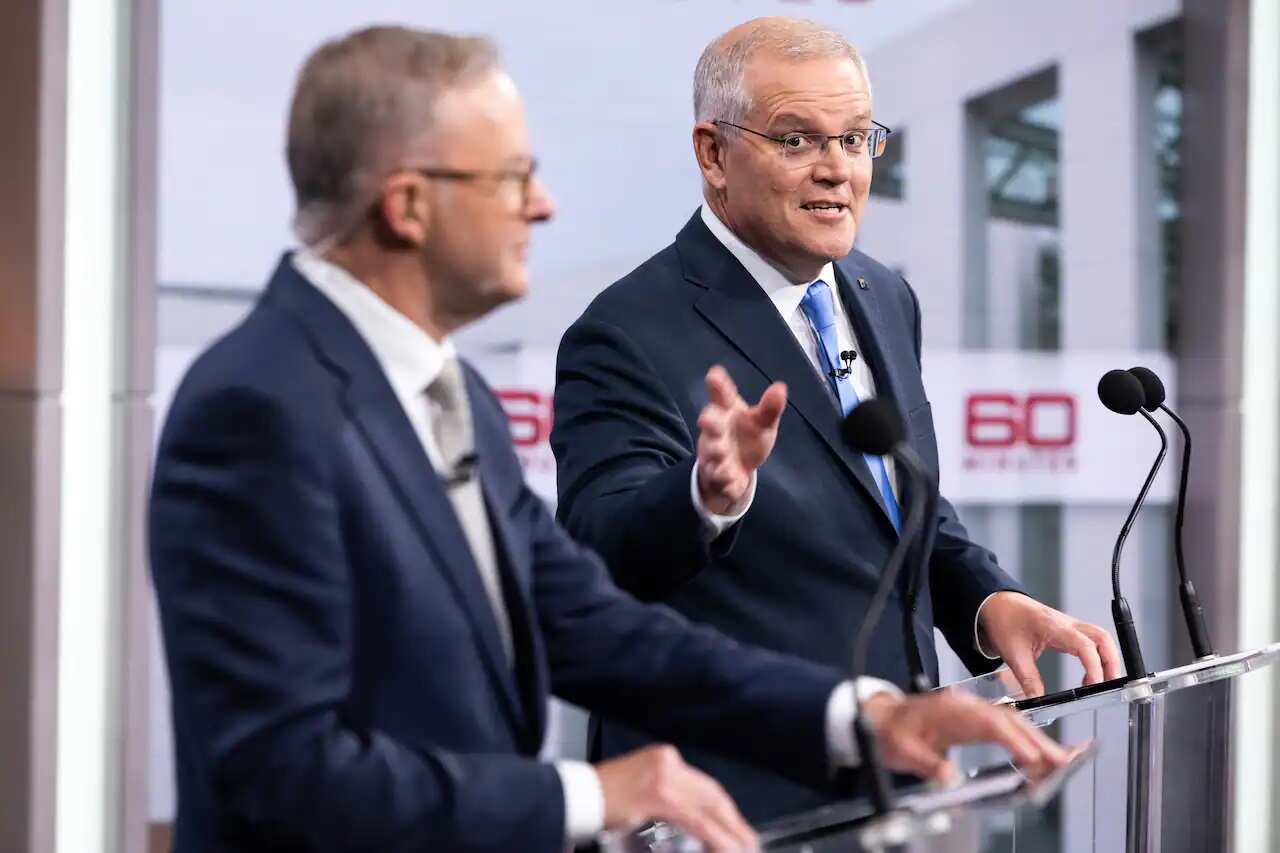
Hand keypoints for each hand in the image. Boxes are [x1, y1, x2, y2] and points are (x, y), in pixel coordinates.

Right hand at [596, 744, 757, 851]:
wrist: (572, 797)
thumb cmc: (598, 799)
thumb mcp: (637, 790)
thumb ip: (663, 797)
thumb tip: (687, 817)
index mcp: (663, 759)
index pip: (704, 786)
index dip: (724, 809)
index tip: (736, 826)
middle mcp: (667, 762)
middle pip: (713, 794)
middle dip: (734, 821)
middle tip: (749, 841)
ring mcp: (663, 777)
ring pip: (709, 808)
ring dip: (730, 832)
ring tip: (744, 848)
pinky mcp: (658, 796)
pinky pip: (696, 821)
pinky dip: (714, 837)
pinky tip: (725, 848)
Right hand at [696, 366, 786, 514]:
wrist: (737, 472)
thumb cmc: (748, 439)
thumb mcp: (762, 423)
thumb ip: (769, 408)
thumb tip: (780, 387)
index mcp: (726, 413)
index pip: (722, 397)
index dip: (718, 385)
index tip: (715, 374)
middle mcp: (716, 433)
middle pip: (710, 425)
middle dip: (709, 423)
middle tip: (707, 420)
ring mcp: (715, 456)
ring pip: (712, 455)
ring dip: (716, 455)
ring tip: (722, 455)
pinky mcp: (719, 478)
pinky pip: (719, 480)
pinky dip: (724, 481)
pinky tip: (731, 480)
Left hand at [861, 691, 1069, 782]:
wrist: (883, 718)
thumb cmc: (892, 731)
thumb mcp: (903, 750)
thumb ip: (927, 763)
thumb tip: (949, 776)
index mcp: (950, 711)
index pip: (988, 723)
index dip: (1013, 739)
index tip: (1032, 757)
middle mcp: (965, 707)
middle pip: (1008, 720)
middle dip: (1038, 741)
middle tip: (1063, 762)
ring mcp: (972, 711)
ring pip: (1012, 722)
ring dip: (1038, 741)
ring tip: (1062, 761)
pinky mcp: (975, 719)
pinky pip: (1007, 726)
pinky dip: (1027, 738)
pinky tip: (1041, 753)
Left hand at [978, 592, 1122, 696]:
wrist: (998, 603)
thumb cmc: (1005, 621)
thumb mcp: (1013, 655)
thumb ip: (1028, 680)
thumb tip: (1038, 702)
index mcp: (1054, 628)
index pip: (1085, 646)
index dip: (1094, 668)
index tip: (1093, 686)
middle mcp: (1067, 624)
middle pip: (1102, 639)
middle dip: (1111, 663)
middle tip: (1109, 686)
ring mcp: (1070, 624)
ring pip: (1101, 638)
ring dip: (1107, 659)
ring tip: (1101, 683)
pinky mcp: (1069, 628)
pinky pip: (1092, 640)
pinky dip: (1097, 656)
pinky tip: (1089, 673)